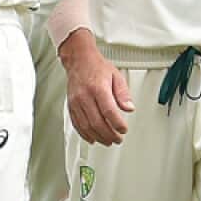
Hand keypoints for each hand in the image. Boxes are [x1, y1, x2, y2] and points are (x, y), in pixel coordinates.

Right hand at [59, 28, 133, 145]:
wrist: (78, 59)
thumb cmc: (96, 66)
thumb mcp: (116, 76)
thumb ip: (123, 94)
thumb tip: (129, 108)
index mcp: (98, 88)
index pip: (109, 111)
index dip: (117, 124)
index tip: (124, 129)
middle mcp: (85, 96)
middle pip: (97, 122)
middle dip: (109, 135)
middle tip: (118, 139)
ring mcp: (76, 102)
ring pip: (86, 126)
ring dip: (98, 137)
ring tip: (108, 141)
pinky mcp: (71, 106)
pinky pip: (77, 124)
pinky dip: (85, 134)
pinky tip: (92, 138)